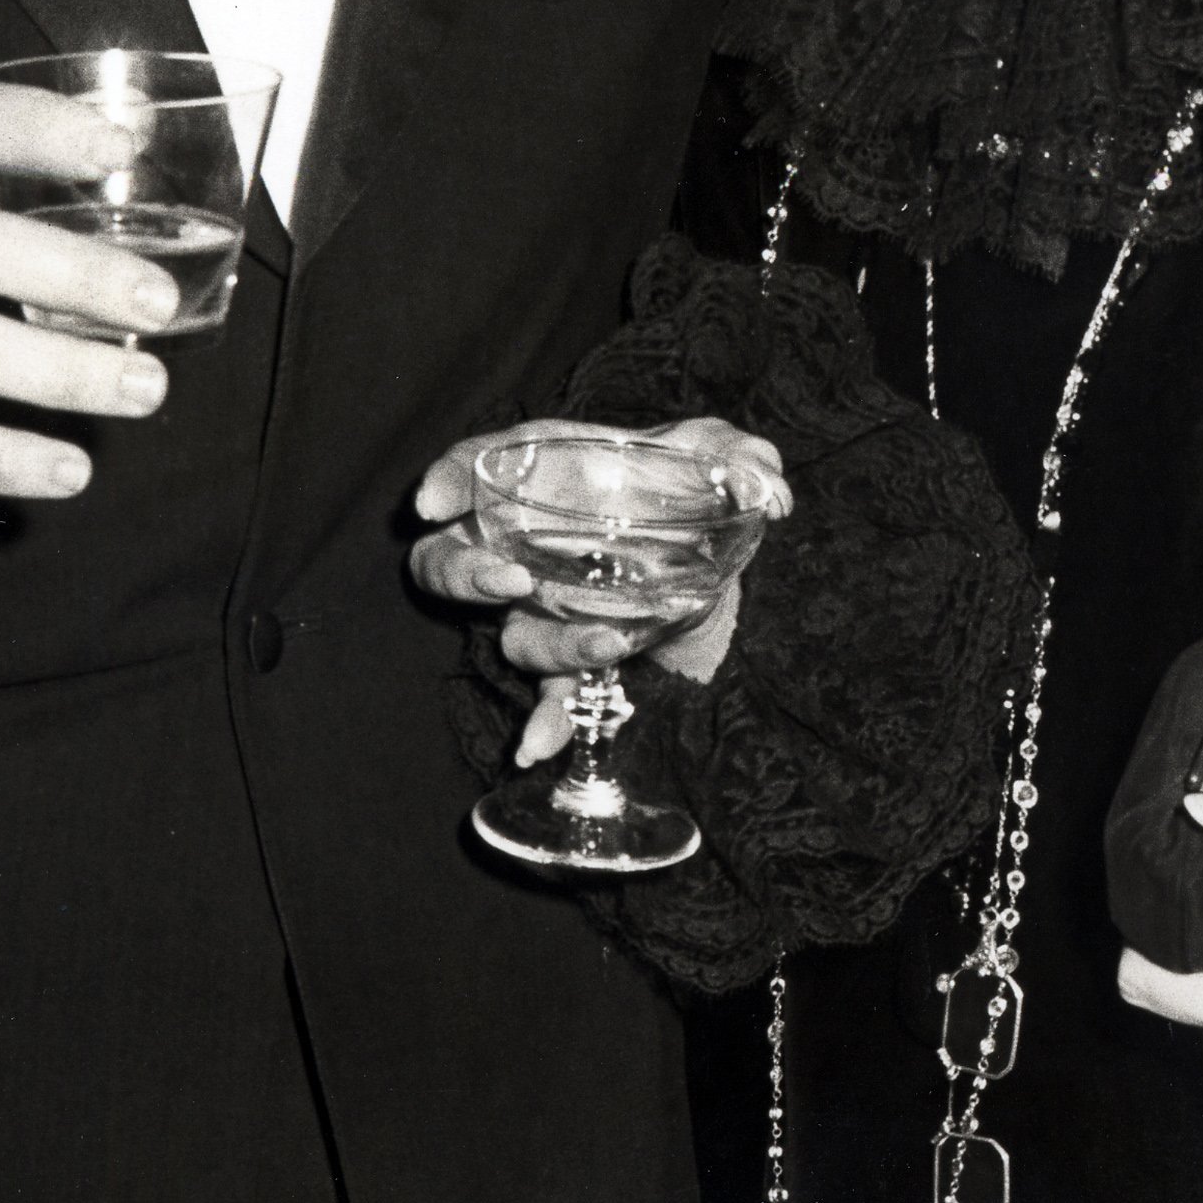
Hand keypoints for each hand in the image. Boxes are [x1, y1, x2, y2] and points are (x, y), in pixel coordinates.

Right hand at [410, 415, 791, 762]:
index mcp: (547, 476)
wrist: (712, 548)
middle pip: (450, 560)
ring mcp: (546, 605)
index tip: (431, 501)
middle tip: (507, 579)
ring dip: (551, 643)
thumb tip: (771, 486)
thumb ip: (741, 458)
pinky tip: (539, 746)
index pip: (478, 465)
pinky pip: (549, 692)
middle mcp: (528, 543)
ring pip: (515, 632)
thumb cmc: (688, 485)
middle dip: (464, 573)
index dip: (448, 478)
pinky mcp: (579, 653)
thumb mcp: (716, 457)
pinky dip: (547, 719)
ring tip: (606, 641)